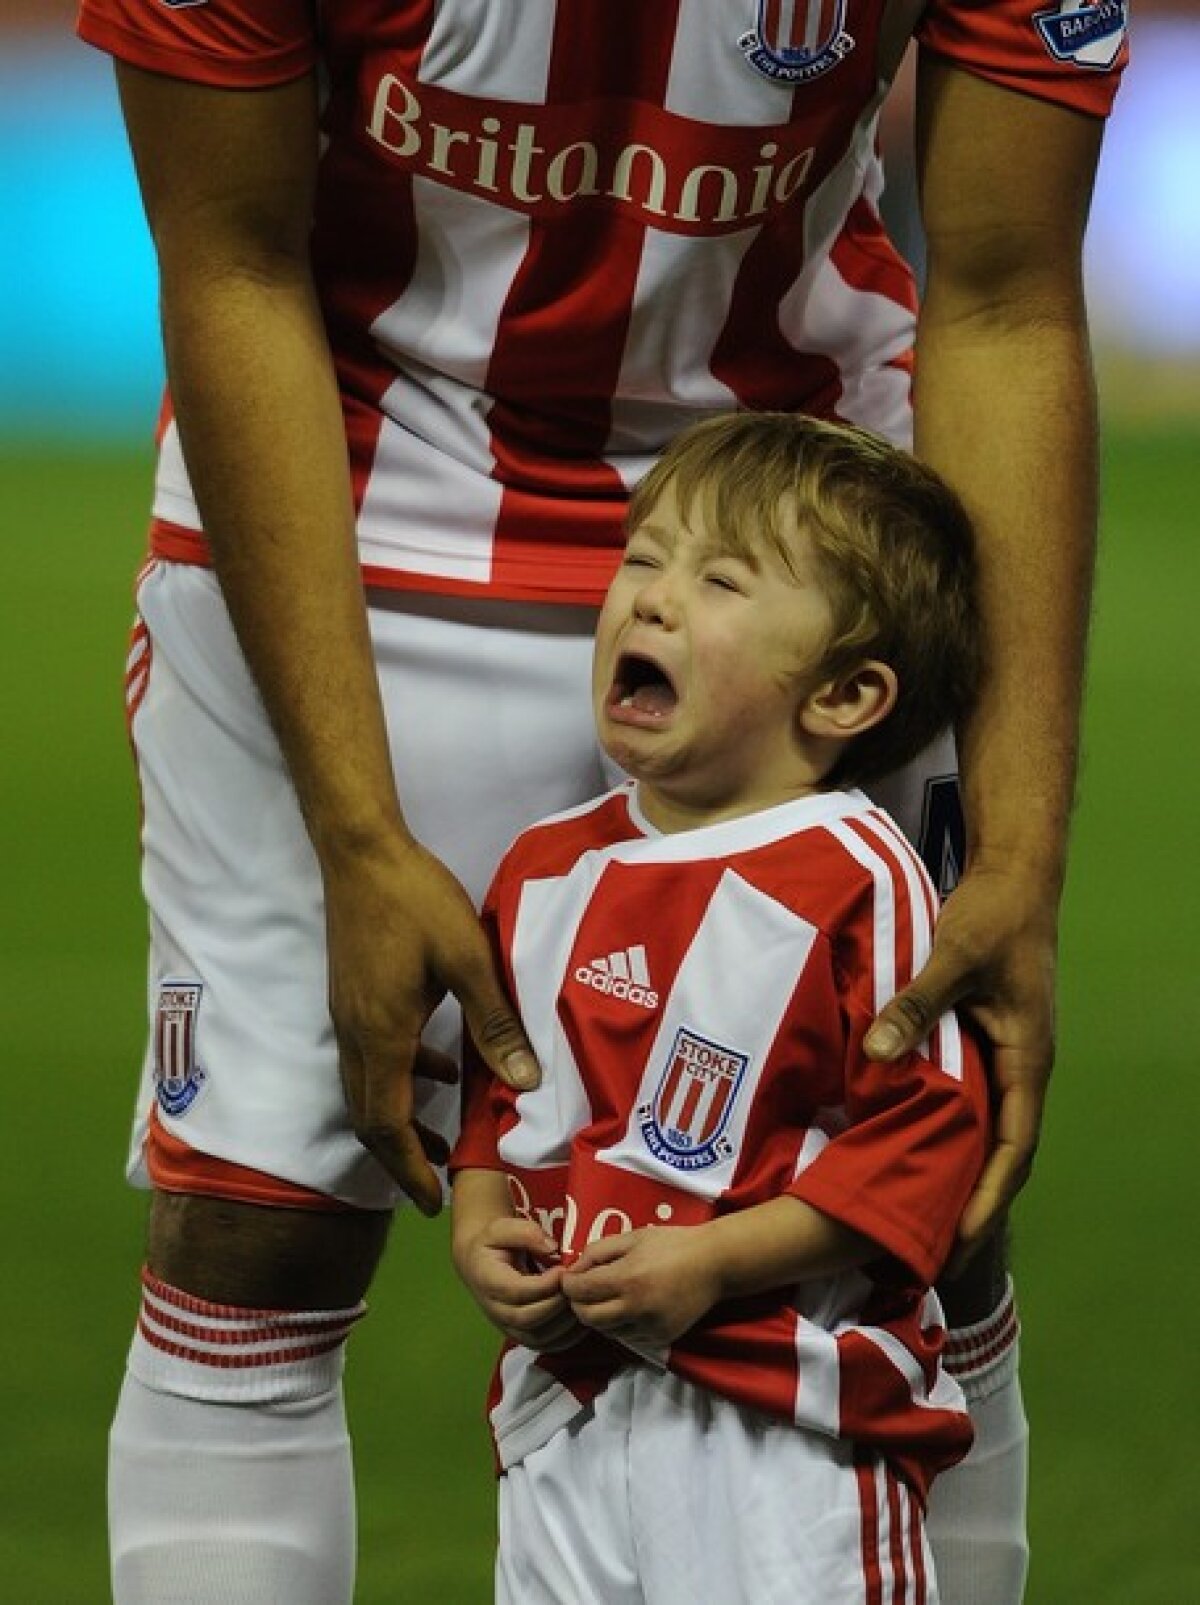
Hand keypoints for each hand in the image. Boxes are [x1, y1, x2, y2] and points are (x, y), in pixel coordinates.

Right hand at [323, 832, 539, 1215]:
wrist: (361, 852)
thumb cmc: (416, 900)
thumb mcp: (467, 960)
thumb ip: (495, 1023)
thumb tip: (524, 1084)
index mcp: (381, 1035)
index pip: (385, 1126)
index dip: (408, 1170)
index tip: (432, 1203)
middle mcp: (355, 1035)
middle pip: (367, 1118)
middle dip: (400, 1158)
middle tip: (436, 1184)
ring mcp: (348, 1015)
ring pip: (367, 1089)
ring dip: (399, 1118)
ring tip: (439, 1136)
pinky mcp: (352, 995)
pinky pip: (372, 1056)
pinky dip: (401, 1075)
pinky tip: (441, 1063)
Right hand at [453, 1216, 580, 1350]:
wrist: (479, 1265)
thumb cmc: (494, 1244)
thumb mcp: (502, 1228)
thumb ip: (525, 1233)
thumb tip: (552, 1248)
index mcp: (489, 1282)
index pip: (517, 1292)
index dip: (543, 1285)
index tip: (563, 1270)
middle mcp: (496, 1311)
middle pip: (528, 1319)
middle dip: (557, 1303)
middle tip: (576, 1285)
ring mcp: (509, 1328)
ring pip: (540, 1337)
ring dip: (565, 1321)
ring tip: (580, 1298)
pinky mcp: (523, 1337)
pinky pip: (547, 1346)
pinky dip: (569, 1336)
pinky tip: (581, 1315)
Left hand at [563, 1226, 723, 1349]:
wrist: (714, 1264)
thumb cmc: (671, 1244)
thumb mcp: (632, 1237)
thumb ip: (598, 1252)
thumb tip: (574, 1270)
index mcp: (626, 1279)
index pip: (579, 1291)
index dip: (568, 1284)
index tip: (569, 1277)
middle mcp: (636, 1308)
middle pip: (587, 1318)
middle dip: (579, 1303)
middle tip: (584, 1290)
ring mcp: (649, 1327)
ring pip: (606, 1331)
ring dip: (600, 1316)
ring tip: (609, 1297)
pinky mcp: (661, 1338)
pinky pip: (628, 1337)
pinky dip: (621, 1325)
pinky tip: (630, 1307)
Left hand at [864, 864, 1056, 1265]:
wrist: (1015, 880)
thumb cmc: (992, 918)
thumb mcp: (952, 957)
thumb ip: (914, 1006)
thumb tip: (875, 1058)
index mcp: (1026, 1058)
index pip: (1013, 1148)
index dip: (987, 1200)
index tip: (958, 1243)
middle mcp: (1021, 1068)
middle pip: (1003, 1155)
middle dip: (973, 1206)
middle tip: (931, 1255)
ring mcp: (1005, 1058)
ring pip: (987, 1132)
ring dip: (961, 1174)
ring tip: (919, 1219)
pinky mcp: (985, 1042)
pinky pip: (972, 1103)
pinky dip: (950, 1135)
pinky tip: (913, 1151)